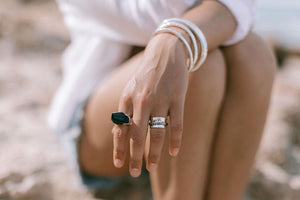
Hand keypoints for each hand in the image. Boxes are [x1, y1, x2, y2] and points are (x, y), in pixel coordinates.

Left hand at [112, 32, 189, 176]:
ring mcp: (161, 100)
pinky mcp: (178, 99)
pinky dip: (175, 140)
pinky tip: (174, 153)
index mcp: (128, 99)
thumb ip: (125, 111)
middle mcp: (142, 101)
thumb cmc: (146, 75)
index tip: (118, 163)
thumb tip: (117, 133)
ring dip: (153, 153)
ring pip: (156, 133)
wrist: (166, 52)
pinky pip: (177, 124)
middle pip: (137, 135)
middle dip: (134, 156)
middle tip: (134, 173)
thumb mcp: (130, 89)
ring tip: (151, 167)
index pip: (121, 129)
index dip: (119, 147)